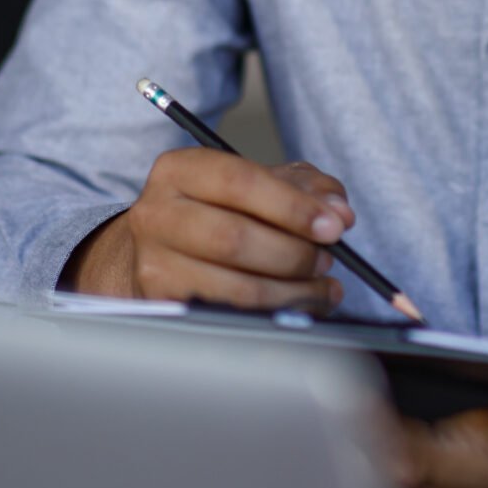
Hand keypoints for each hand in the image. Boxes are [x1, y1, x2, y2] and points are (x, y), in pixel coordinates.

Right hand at [61, 150, 353, 311]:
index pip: (240, 183)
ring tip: (322, 286)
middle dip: (295, 254)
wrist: (150, 251)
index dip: (293, 207)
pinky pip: (230, 317)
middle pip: (235, 238)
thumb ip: (304, 186)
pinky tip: (300, 304)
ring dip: (294, 292)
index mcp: (179, 170)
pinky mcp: (163, 306)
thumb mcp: (255, 183)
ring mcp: (153, 263)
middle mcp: (156, 214)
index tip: (335, 226)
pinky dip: (277, 314)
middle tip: (327, 258)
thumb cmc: (213, 212)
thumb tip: (338, 211)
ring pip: (236, 288)